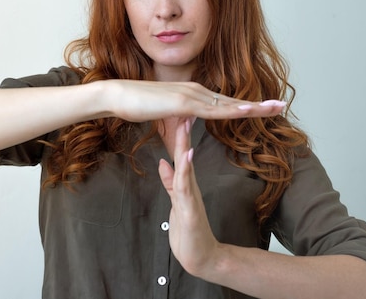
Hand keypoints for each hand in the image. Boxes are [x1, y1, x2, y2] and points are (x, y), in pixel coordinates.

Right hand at [104, 80, 285, 122]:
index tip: (264, 108)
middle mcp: (197, 92)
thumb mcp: (163, 117)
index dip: (245, 106)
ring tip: (275, 107)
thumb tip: (184, 126)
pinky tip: (247, 111)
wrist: (118, 96)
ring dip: (253, 106)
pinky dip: (232, 110)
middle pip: (233, 101)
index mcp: (193, 95)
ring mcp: (191, 95)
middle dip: (258, 104)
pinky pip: (213, 109)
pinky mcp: (183, 102)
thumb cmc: (137, 105)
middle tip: (282, 105)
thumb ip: (176, 121)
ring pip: (228, 104)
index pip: (225, 103)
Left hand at [158, 117, 219, 276]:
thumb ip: (170, 182)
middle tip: (183, 108)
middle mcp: (190, 186)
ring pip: (186, 167)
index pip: (181, 154)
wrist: (202, 258)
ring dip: (184, 146)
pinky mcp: (190, 209)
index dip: (178, 134)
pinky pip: (186, 187)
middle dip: (182, 132)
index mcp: (185, 184)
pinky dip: (184, 171)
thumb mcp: (176, 201)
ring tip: (184, 125)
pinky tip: (185, 157)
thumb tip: (163, 162)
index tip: (176, 112)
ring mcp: (191, 197)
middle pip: (185, 155)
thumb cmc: (189, 231)